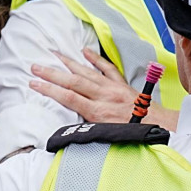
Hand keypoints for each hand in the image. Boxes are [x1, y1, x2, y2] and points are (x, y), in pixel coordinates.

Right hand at [29, 48, 178, 129]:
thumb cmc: (131, 134)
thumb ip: (89, 131)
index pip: (68, 97)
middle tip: (35, 66)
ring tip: (53, 53)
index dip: (49, 90)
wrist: (157, 127)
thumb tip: (70, 133)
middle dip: (52, 73)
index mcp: (98, 112)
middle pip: (73, 81)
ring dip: (68, 62)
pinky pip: (107, 68)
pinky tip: (84, 52)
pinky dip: (95, 59)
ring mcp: (112, 88)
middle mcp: (104, 96)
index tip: (33, 83)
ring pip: (87, 71)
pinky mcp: (121, 84)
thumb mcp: (107, 138)